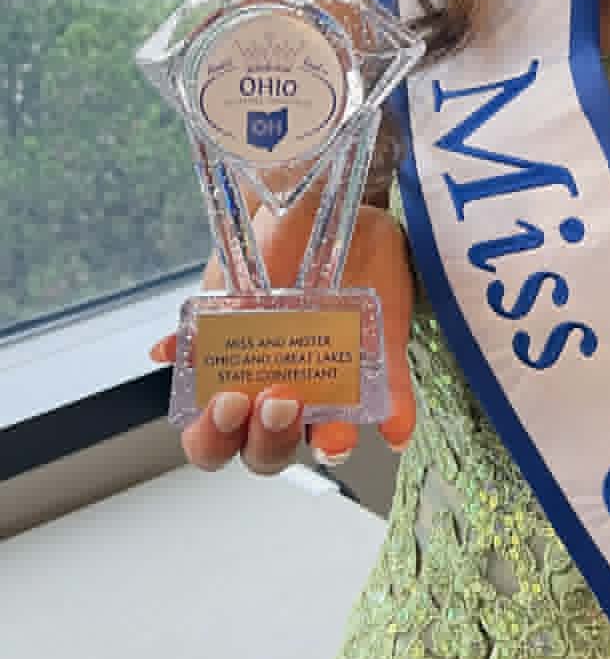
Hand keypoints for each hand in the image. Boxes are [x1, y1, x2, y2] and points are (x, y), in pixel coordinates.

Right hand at [148, 201, 416, 475]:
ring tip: (334, 433)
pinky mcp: (380, 362)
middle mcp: (281, 396)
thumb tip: (165, 350)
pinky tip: (395, 427)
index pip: (212, 441)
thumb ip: (203, 317)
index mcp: (237, 383)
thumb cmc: (269, 252)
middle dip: (269, 438)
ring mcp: (332, 386)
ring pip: (327, 438)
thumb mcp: (230, 279)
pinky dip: (394, 416)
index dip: (212, 437)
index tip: (225, 402)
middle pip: (267, 453)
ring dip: (330, 440)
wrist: (324, 205)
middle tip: (276, 402)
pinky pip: (391, 402)